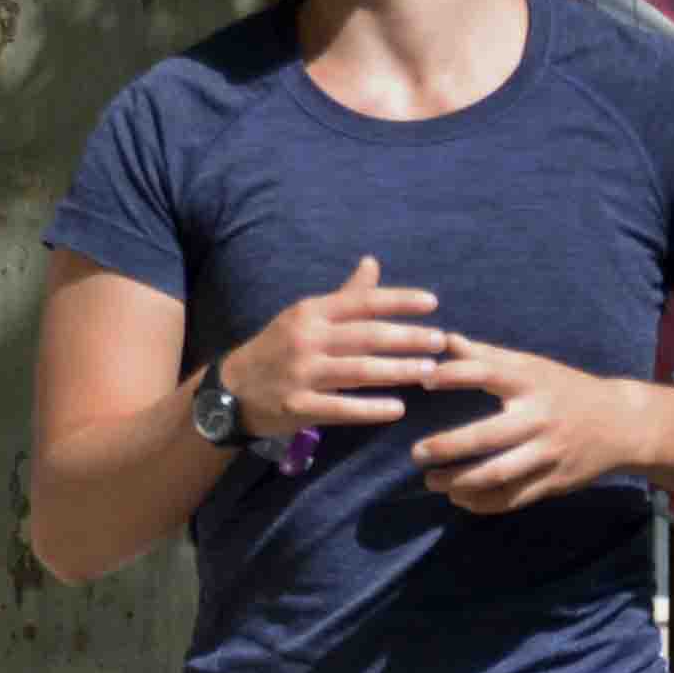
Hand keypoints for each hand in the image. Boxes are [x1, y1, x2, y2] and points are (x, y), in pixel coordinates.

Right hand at [225, 255, 446, 438]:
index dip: (398, 301)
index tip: (432, 302)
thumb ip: (344, 296)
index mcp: (312, 312)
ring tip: (429, 371)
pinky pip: (340, 408)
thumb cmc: (279, 348)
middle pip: (366, 337)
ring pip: (359, 372)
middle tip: (441, 341)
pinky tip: (398, 408)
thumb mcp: (306, 316)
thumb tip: (373, 263)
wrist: (232, 389)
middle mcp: (307, 339)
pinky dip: (370, 409)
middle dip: (407, 338)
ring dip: (398, 371)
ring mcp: (301, 374)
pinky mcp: (297, 406)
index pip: (362, 302)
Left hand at [415, 333, 659, 512]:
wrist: (622, 424)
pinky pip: (512, 498)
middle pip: (487, 436)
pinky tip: (459, 498)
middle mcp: (540, 418)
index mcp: (532, 383)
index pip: (488, 374)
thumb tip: (446, 339)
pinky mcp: (554, 482)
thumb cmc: (566, 390)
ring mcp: (549, 454)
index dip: (455, 375)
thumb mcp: (534, 366)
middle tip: (417, 453)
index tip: (424, 380)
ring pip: (497, 474)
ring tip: (432, 481)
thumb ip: (488, 357)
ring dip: (458, 482)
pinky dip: (481, 503)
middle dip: (446, 447)